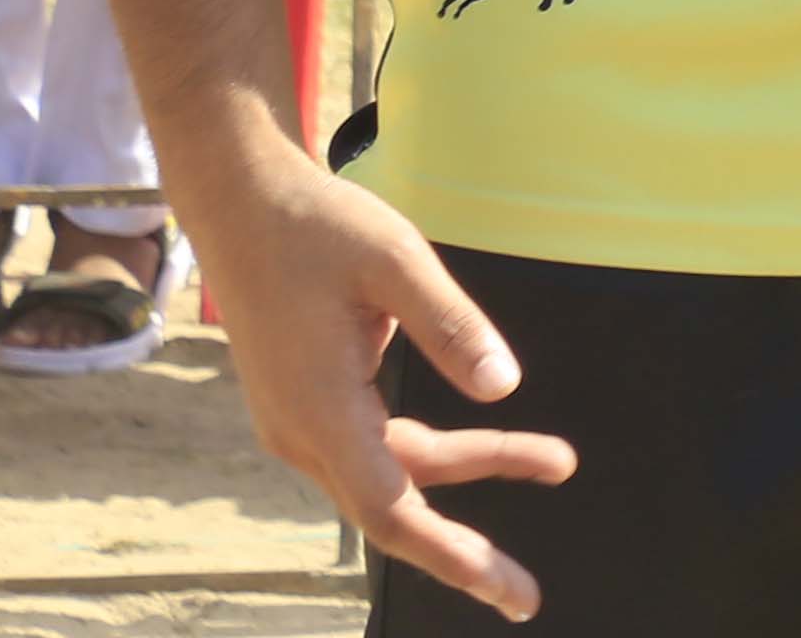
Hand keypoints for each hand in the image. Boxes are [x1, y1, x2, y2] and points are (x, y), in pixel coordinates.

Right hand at [191, 132, 575, 622]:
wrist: (242, 208)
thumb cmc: (320, 228)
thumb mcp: (396, 262)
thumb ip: (452, 324)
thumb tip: (506, 388)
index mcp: (321, 410)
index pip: (391, 507)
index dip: (448, 552)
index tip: (500, 586)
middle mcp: (303, 433)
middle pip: (393, 508)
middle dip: (462, 548)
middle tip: (528, 593)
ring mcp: (301, 423)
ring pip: (393, 471)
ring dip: (471, 470)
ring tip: (557, 459)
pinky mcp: (311, 405)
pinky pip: (378, 446)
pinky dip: (435, 452)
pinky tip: (492, 444)